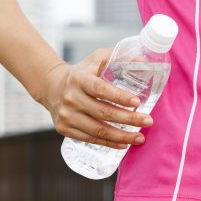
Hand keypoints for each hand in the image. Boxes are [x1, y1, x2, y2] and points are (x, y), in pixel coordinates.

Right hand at [36, 47, 153, 149]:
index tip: (137, 102)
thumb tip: (146, 62)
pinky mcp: (65, 129)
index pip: (100, 89)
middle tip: (148, 121)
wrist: (52, 87)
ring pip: (98, 130)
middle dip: (129, 119)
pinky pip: (90, 139)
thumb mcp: (97, 59)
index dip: (119, 97)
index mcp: (79, 78)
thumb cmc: (82, 73)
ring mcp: (66, 115)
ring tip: (140, 138)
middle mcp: (71, 97)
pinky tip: (123, 143)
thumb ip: (120, 56)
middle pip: (103, 112)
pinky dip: (109, 143)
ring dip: (122, 136)